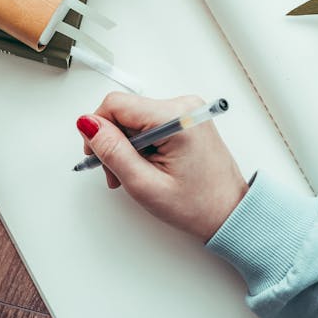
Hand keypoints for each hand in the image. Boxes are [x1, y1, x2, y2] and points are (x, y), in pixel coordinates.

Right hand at [77, 93, 247, 240]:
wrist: (230, 213)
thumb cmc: (198, 205)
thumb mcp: (145, 184)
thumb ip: (113, 151)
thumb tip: (87, 123)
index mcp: (175, 117)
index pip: (115, 104)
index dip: (97, 129)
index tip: (97, 155)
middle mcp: (183, 106)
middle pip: (124, 111)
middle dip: (114, 143)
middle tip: (118, 174)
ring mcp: (186, 111)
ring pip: (134, 119)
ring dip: (127, 147)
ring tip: (136, 175)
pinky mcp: (186, 119)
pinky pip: (149, 124)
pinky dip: (141, 145)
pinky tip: (148, 166)